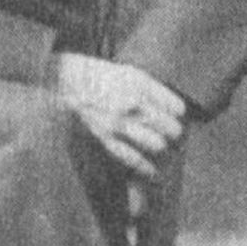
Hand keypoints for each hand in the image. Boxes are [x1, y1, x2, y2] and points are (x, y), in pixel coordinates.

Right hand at [51, 52, 188, 177]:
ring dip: (161, 147)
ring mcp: (119, 122)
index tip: (175, 116)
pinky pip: (133, 159)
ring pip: (157, 144)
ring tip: (159, 146)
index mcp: (142, 85)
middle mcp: (132, 103)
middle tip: (171, 133)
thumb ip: (156, 92)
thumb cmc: (104, 77)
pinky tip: (152, 171)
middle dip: (174, 132)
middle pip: (172, 128)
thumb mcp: (132, 74)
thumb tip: (178, 113)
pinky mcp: (105, 137)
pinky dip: (146, 168)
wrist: (68, 81)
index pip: (177, 108)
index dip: (178, 114)